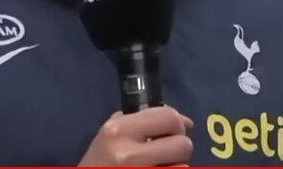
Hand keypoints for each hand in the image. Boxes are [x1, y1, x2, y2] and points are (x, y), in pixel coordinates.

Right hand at [78, 106, 193, 165]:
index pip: (168, 117)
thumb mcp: (110, 131)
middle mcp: (130, 154)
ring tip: (162, 161)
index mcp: (120, 130)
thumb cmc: (98, 159)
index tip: (173, 129)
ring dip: (178, 162)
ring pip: (183, 165)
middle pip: (182, 144)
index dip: (177, 122)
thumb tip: (183, 121)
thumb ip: (141, 120)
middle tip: (169, 148)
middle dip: (180, 145)